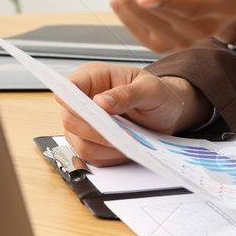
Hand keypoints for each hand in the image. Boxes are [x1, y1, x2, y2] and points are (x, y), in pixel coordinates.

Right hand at [57, 64, 211, 166]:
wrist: (167, 113)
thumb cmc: (158, 95)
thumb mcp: (151, 89)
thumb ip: (127, 94)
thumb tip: (101, 102)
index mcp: (93, 78)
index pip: (68, 89)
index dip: (73, 102)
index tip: (93, 114)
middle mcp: (83, 101)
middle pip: (70, 120)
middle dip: (94, 131)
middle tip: (118, 134)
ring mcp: (84, 124)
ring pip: (79, 143)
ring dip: (103, 147)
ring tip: (128, 141)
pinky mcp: (91, 143)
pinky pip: (91, 157)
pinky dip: (109, 157)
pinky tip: (127, 148)